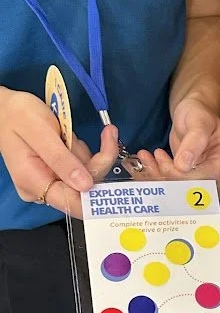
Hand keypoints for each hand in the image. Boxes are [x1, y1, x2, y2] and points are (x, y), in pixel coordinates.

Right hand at [0, 88, 118, 217]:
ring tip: (70, 132)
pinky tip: (69, 137)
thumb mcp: (40, 133)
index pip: (73, 204)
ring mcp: (53, 180)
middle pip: (86, 188)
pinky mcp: (61, 172)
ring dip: (88, 153)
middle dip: (98, 161)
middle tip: (108, 133)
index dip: (98, 194)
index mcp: (35, 183)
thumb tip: (86, 185)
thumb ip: (62, 160)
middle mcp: (45, 188)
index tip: (116, 172)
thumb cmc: (17, 116)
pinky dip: (82, 152)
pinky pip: (83, 167)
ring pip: (88, 175)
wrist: (5, 108)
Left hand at [137, 97, 219, 196]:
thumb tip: (184, 165)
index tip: (161, 158)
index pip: (205, 178)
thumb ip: (194, 141)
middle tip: (149, 159)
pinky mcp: (197, 186)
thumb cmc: (198, 114)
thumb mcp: (198, 121)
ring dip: (160, 177)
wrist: (193, 117)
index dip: (180, 174)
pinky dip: (160, 178)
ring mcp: (212, 184)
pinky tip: (150, 164)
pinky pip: (177, 189)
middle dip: (167, 175)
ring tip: (147, 159)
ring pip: (182, 192)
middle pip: (194, 188)